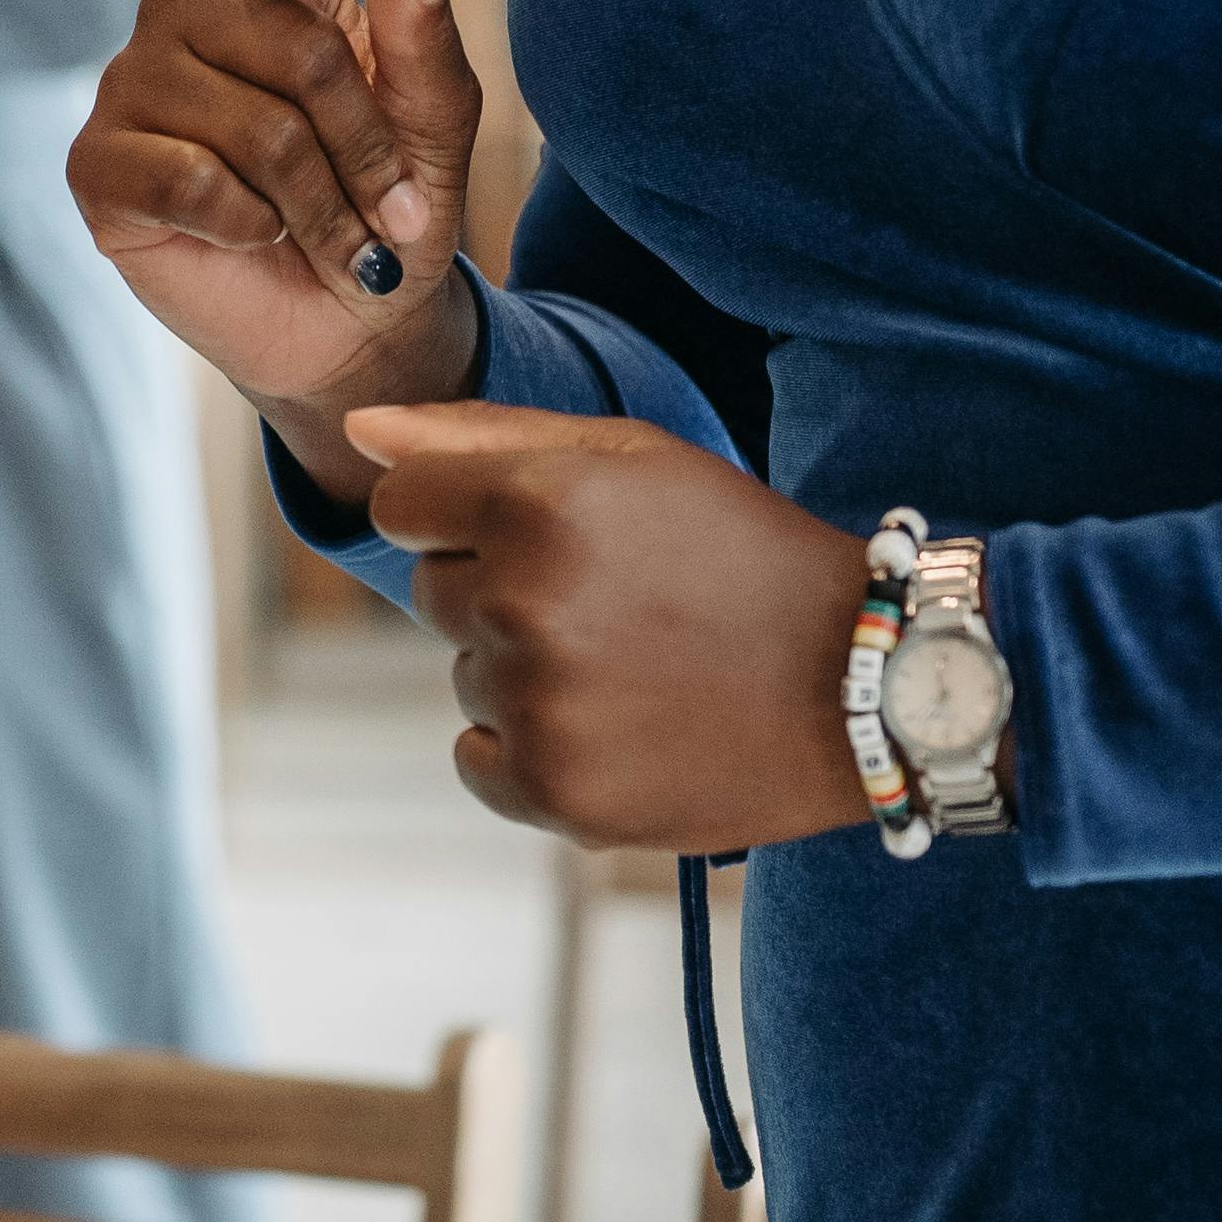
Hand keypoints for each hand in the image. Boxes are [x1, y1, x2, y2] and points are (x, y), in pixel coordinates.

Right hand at [71, 0, 477, 412]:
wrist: (349, 327)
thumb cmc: (389, 204)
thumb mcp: (432, 119)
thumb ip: (422, 32)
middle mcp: (186, 11)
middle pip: (298, 45)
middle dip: (369, 147)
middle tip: (398, 215)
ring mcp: (132, 81)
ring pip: (254, 127)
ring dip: (324, 206)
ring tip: (342, 243)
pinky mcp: (98, 162)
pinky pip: (192, 181)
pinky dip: (251, 227)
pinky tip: (257, 237)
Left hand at [355, 401, 875, 854]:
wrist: (861, 685)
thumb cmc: (737, 551)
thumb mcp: (631, 458)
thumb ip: (479, 434)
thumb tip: (360, 430)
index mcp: (537, 504)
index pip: (401, 503)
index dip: (464, 510)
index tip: (539, 529)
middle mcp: (523, 602)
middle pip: (434, 589)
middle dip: (501, 588)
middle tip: (615, 602)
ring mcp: (537, 704)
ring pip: (465, 674)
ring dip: (525, 669)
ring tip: (634, 666)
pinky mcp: (554, 790)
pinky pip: (477, 757)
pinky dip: (528, 748)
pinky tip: (613, 726)